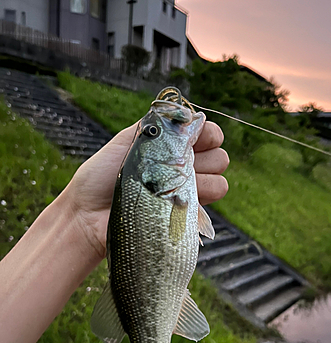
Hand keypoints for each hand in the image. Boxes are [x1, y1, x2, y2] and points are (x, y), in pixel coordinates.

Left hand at [66, 121, 228, 258]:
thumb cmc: (102, 176)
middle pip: (219, 157)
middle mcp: (181, 170)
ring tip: (178, 185)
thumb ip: (158, 126)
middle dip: (209, 156)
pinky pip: (209, 205)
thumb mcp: (128, 141)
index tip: (196, 136)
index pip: (205, 134)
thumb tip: (189, 116)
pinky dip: (202, 198)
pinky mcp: (184, 216)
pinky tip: (180, 200)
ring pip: (220, 181)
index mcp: (169, 148)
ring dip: (206, 179)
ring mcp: (184, 194)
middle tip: (184, 163)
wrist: (90, 214)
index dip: (207, 132)